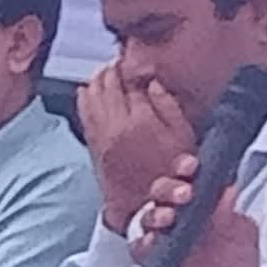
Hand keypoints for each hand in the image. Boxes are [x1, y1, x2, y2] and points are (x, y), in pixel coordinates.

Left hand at [79, 65, 194, 234]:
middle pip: (107, 84)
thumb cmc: (169, 176)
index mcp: (141, 119)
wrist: (143, 206)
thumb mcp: (184, 139)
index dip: (133, 68)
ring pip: (91, 95)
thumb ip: (169, 108)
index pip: (131, 81)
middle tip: (119, 62)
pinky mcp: (93, 143)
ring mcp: (101, 134)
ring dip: (96, 80)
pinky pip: (83, 112)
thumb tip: (154, 84)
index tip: (134, 60)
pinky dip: (84, 97)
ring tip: (104, 73)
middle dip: (112, 69)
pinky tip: (87, 91)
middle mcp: (116, 124)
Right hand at [132, 154, 261, 266]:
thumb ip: (230, 214)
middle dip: (168, 187)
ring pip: (148, 215)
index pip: (187, 177)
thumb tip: (228, 189)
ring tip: (168, 217)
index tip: (190, 166)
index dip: (185, 168)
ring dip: (155, 213)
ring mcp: (166, 235)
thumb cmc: (239, 260)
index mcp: (202, 201)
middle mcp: (180, 214)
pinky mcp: (155, 258)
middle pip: (162, 191)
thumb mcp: (241, 233)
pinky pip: (140, 247)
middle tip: (183, 193)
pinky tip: (153, 241)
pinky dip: (143, 242)